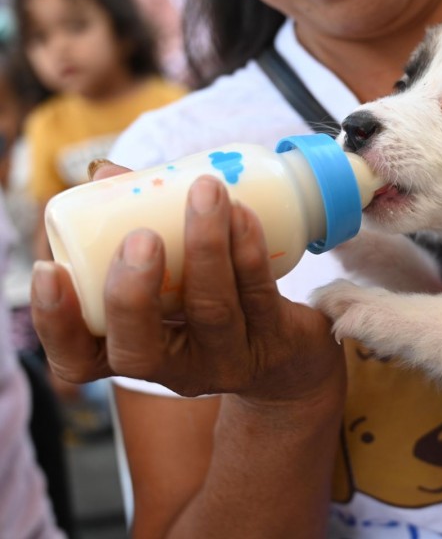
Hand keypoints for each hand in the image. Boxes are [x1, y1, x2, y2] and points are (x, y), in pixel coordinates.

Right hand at [31, 164, 343, 403]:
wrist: (290, 350)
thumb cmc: (209, 301)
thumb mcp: (167, 276)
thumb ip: (132, 224)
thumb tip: (104, 174)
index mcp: (135, 351)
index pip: (80, 359)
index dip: (58, 324)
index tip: (49, 270)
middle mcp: (177, 369)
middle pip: (139, 353)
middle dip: (132, 295)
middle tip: (140, 237)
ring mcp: (229, 360)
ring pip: (212, 313)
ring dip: (206, 248)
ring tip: (204, 191)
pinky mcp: (276, 341)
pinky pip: (260, 296)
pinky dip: (249, 251)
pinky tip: (243, 213)